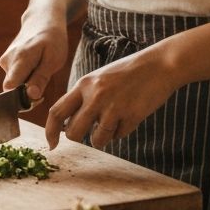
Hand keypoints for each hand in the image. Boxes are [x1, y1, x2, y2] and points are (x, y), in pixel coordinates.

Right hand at [0, 14, 68, 105]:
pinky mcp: (5, 62)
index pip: (10, 88)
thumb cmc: (52, 39)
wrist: (42, 20)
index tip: (38, 97)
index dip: (22, 99)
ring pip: (14, 84)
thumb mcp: (54, 59)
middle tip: (44, 84)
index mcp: (20, 59)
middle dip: (27, 93)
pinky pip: (13, 78)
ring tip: (41, 72)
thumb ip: (41, 78)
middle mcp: (7, 60)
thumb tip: (30, 96)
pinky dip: (24, 78)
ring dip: (27, 85)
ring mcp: (4, 61)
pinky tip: (34, 69)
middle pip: (12, 89)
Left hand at [45, 46, 177, 149]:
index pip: (57, 111)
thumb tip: (69, 126)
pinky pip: (118, 136)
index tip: (52, 144)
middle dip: (80, 137)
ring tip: (114, 120)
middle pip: (73, 132)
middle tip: (90, 131)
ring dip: (103, 137)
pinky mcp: (130, 116)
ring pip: (96, 140)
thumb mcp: (99, 79)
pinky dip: (122, 131)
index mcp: (84, 85)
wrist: (159, 65)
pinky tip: (130, 115)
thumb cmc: (128, 73)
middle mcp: (94, 96)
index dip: (50, 131)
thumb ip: (84, 98)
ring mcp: (112, 107)